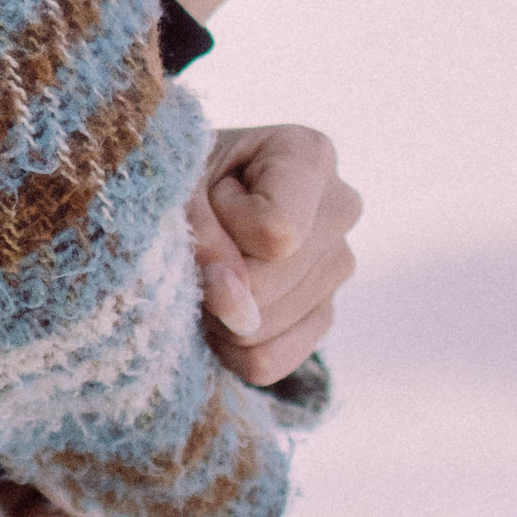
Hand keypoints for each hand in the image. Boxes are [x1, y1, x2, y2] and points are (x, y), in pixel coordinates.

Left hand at [190, 122, 360, 386]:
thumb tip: (241, 313)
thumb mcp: (177, 186)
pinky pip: (271, 361)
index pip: (277, 229)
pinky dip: (229, 348)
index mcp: (308, 155)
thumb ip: (202, 236)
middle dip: (218, 275)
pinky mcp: (324, 313)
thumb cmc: (182, 177)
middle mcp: (340, 207)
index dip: (225, 231)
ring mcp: (339, 264)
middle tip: (199, 243)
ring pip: (266, 327)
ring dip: (217, 310)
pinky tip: (218, 311)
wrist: (188, 195)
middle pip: (272, 281)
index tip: (207, 199)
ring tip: (209, 268)